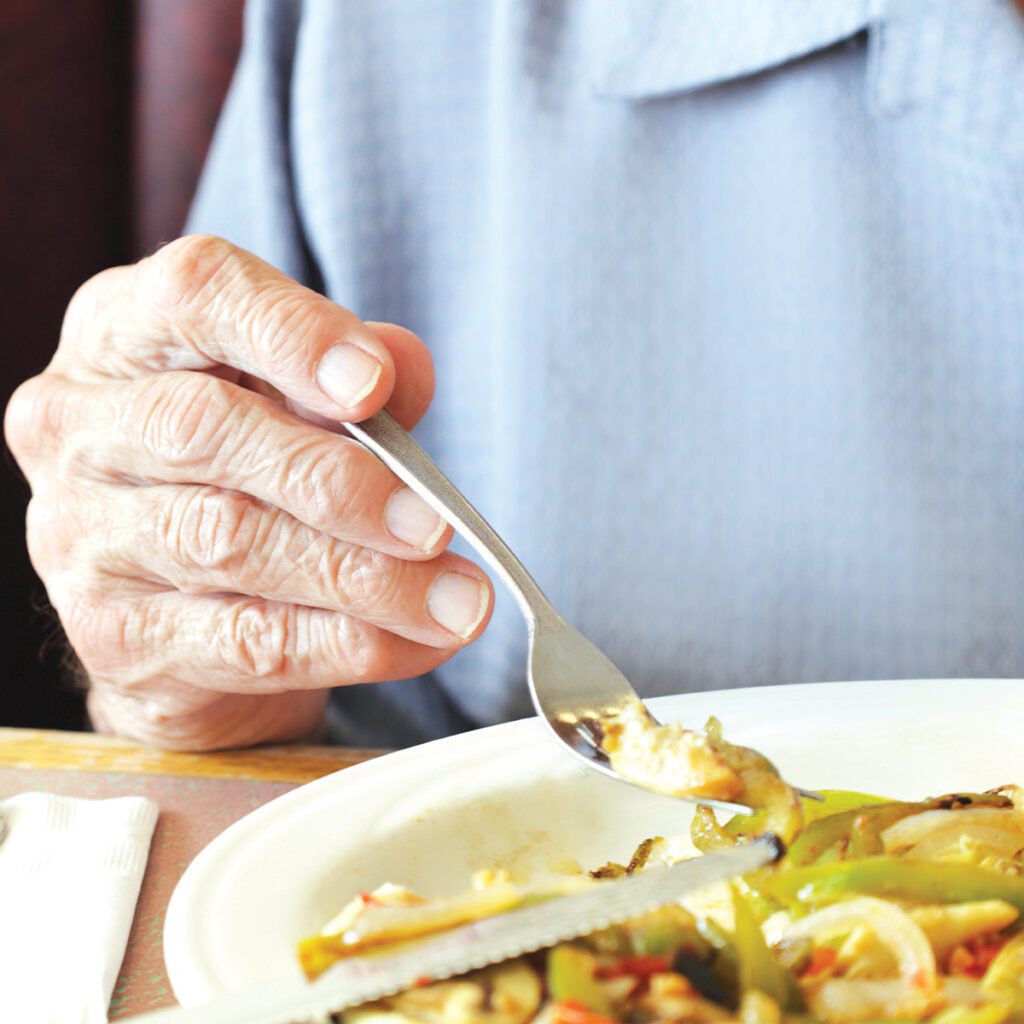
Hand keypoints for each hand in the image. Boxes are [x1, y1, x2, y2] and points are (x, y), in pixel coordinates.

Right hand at [5, 236, 492, 748]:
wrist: (181, 612)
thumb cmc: (248, 475)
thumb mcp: (297, 405)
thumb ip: (354, 384)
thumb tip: (405, 370)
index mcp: (122, 333)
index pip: (194, 294)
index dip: (291, 334)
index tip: (376, 385)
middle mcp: (78, 426)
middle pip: (204, 428)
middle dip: (336, 479)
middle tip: (435, 523)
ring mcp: (80, 536)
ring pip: (229, 543)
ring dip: (364, 577)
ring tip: (458, 600)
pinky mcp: (112, 638)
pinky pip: (243, 642)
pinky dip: (346, 643)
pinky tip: (419, 641)